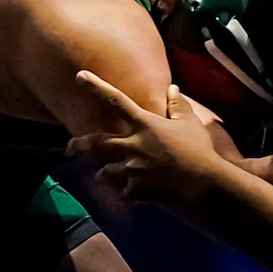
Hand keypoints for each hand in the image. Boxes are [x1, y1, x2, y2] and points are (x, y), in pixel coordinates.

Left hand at [72, 71, 229, 206]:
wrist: (203, 184)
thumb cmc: (199, 151)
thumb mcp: (190, 123)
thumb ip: (178, 105)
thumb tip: (172, 89)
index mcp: (145, 124)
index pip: (116, 100)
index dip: (97, 86)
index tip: (80, 75)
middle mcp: (133, 145)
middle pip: (97, 143)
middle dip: (79, 144)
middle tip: (69, 146)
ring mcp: (131, 169)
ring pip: (105, 172)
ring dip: (104, 173)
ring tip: (104, 176)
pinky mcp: (135, 190)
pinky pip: (123, 193)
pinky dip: (126, 194)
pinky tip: (133, 196)